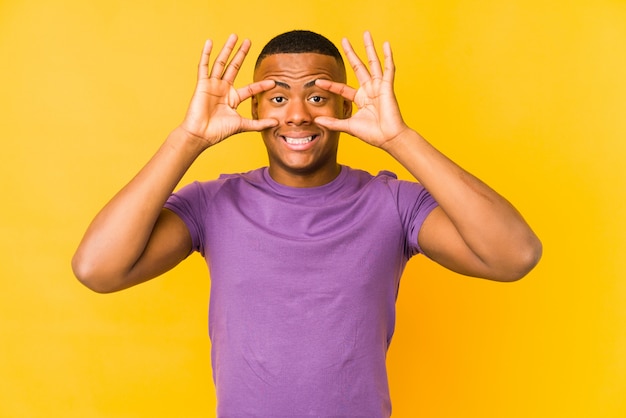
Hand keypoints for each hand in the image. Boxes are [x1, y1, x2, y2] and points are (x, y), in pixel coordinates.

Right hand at [180, 34, 277, 148]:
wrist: (201, 135)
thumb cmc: (218, 131)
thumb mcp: (242, 125)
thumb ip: (259, 124)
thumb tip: (276, 122)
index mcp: (233, 98)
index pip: (250, 88)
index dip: (261, 85)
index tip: (273, 81)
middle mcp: (223, 89)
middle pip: (234, 67)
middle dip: (241, 54)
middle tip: (249, 41)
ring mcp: (213, 85)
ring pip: (221, 63)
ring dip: (227, 49)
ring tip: (234, 36)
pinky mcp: (202, 84)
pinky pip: (203, 66)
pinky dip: (205, 54)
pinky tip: (209, 42)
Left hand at [315, 32, 408, 148]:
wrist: (388, 139)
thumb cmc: (372, 134)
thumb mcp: (348, 127)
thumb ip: (333, 123)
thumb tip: (316, 122)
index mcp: (360, 99)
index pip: (342, 88)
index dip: (330, 84)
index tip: (317, 81)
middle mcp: (369, 90)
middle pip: (358, 67)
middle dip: (351, 53)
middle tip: (344, 39)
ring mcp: (379, 87)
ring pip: (373, 63)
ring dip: (369, 48)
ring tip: (366, 34)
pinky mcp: (387, 87)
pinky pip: (388, 69)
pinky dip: (388, 57)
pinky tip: (386, 44)